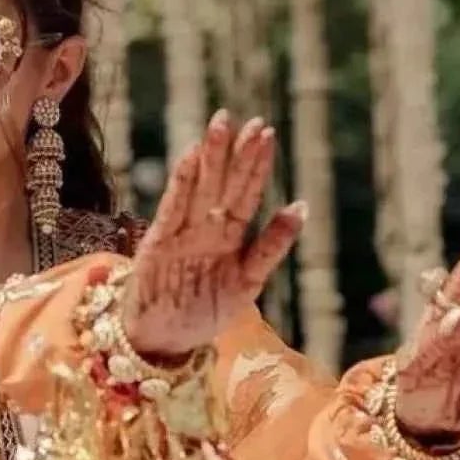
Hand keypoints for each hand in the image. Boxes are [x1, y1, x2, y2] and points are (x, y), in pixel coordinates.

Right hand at [122, 111, 305, 360]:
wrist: (162, 341)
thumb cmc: (204, 312)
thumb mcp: (248, 282)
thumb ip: (272, 246)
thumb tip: (302, 206)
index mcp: (230, 237)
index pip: (247, 193)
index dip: (257, 164)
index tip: (267, 132)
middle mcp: (206, 228)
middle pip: (224, 183)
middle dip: (236, 151)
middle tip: (251, 119)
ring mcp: (182, 233)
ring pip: (200, 187)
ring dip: (211, 157)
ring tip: (221, 125)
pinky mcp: (158, 243)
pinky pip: (173, 208)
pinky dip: (182, 183)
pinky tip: (192, 157)